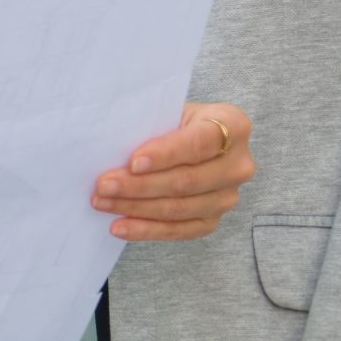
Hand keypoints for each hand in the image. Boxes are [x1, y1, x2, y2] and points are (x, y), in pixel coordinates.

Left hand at [92, 101, 254, 241]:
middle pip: (187, 181)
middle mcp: (238, 164)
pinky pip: (179, 230)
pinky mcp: (213, 220)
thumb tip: (110, 143)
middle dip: (140, 185)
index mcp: (232, 125)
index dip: (165, 154)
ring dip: (136, 208)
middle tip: (104, 185)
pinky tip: (120, 226)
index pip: (198, 143)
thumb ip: (151, 123)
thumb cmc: (175, 120)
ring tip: (102, 202)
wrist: (191, 139)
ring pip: (179, 208)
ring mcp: (227, 196)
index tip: (133, 162)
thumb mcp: (168, 109)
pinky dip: (147, 230)